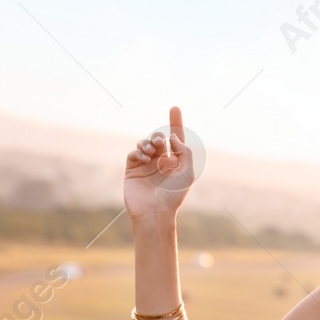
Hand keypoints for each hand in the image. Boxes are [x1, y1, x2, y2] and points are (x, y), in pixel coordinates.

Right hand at [123, 106, 195, 222]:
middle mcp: (161, 162)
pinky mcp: (132, 170)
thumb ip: (183, 151)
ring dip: (147, 143)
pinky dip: (138, 152)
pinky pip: (133, 154)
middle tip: (158, 142)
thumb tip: (171, 137)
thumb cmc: (174, 195)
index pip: (175, 139)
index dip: (175, 123)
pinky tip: (144, 158)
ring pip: (144, 144)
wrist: (155, 211)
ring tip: (150, 151)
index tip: (175, 107)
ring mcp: (146, 165)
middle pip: (157, 139)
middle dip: (157, 136)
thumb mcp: (187, 172)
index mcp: (176, 162)